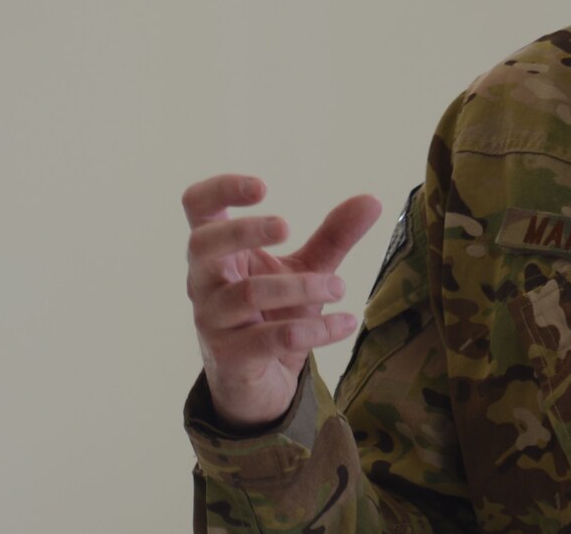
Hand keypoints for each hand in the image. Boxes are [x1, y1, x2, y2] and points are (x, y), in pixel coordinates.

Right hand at [183, 174, 383, 429]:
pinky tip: (346, 323)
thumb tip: (374, 200)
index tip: (264, 187)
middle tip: (288, 228)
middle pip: (203, 243)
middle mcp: (204, 282)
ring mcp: (213, 321)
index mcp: (217, 250)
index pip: (197, 206)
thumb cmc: (274, 312)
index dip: (221, 189)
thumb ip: (334, 235)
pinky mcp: (231, 358)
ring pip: (246, 294)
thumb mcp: (306, 268)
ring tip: (341, 287)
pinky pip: (271, 339)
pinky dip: (315, 329)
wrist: (259, 383)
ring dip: (300, 287)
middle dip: (245, 231)